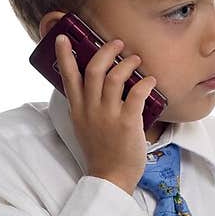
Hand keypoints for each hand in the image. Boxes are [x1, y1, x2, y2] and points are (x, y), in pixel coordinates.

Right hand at [55, 34, 155, 194]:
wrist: (110, 177)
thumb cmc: (101, 152)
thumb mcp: (84, 127)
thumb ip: (86, 107)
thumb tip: (95, 87)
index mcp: (78, 110)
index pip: (68, 78)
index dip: (65, 56)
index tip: (63, 38)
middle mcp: (90, 110)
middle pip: (93, 70)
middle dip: (105, 51)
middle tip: (117, 43)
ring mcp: (108, 116)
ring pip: (115, 77)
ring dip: (127, 64)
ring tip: (135, 59)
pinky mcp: (127, 123)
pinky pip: (137, 94)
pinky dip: (145, 83)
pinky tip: (151, 80)